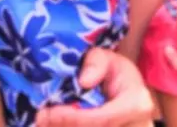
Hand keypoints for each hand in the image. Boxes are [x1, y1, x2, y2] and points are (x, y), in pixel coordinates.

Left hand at [36, 49, 154, 126]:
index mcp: (136, 104)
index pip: (103, 118)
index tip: (48, 113)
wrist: (128, 94)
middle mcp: (135, 125)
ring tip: (43, 120)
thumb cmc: (117, 74)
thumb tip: (83, 81)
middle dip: (63, 126)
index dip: (73, 118)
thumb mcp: (109, 58)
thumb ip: (96, 62)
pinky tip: (53, 123)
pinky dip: (67, 126)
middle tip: (40, 117)